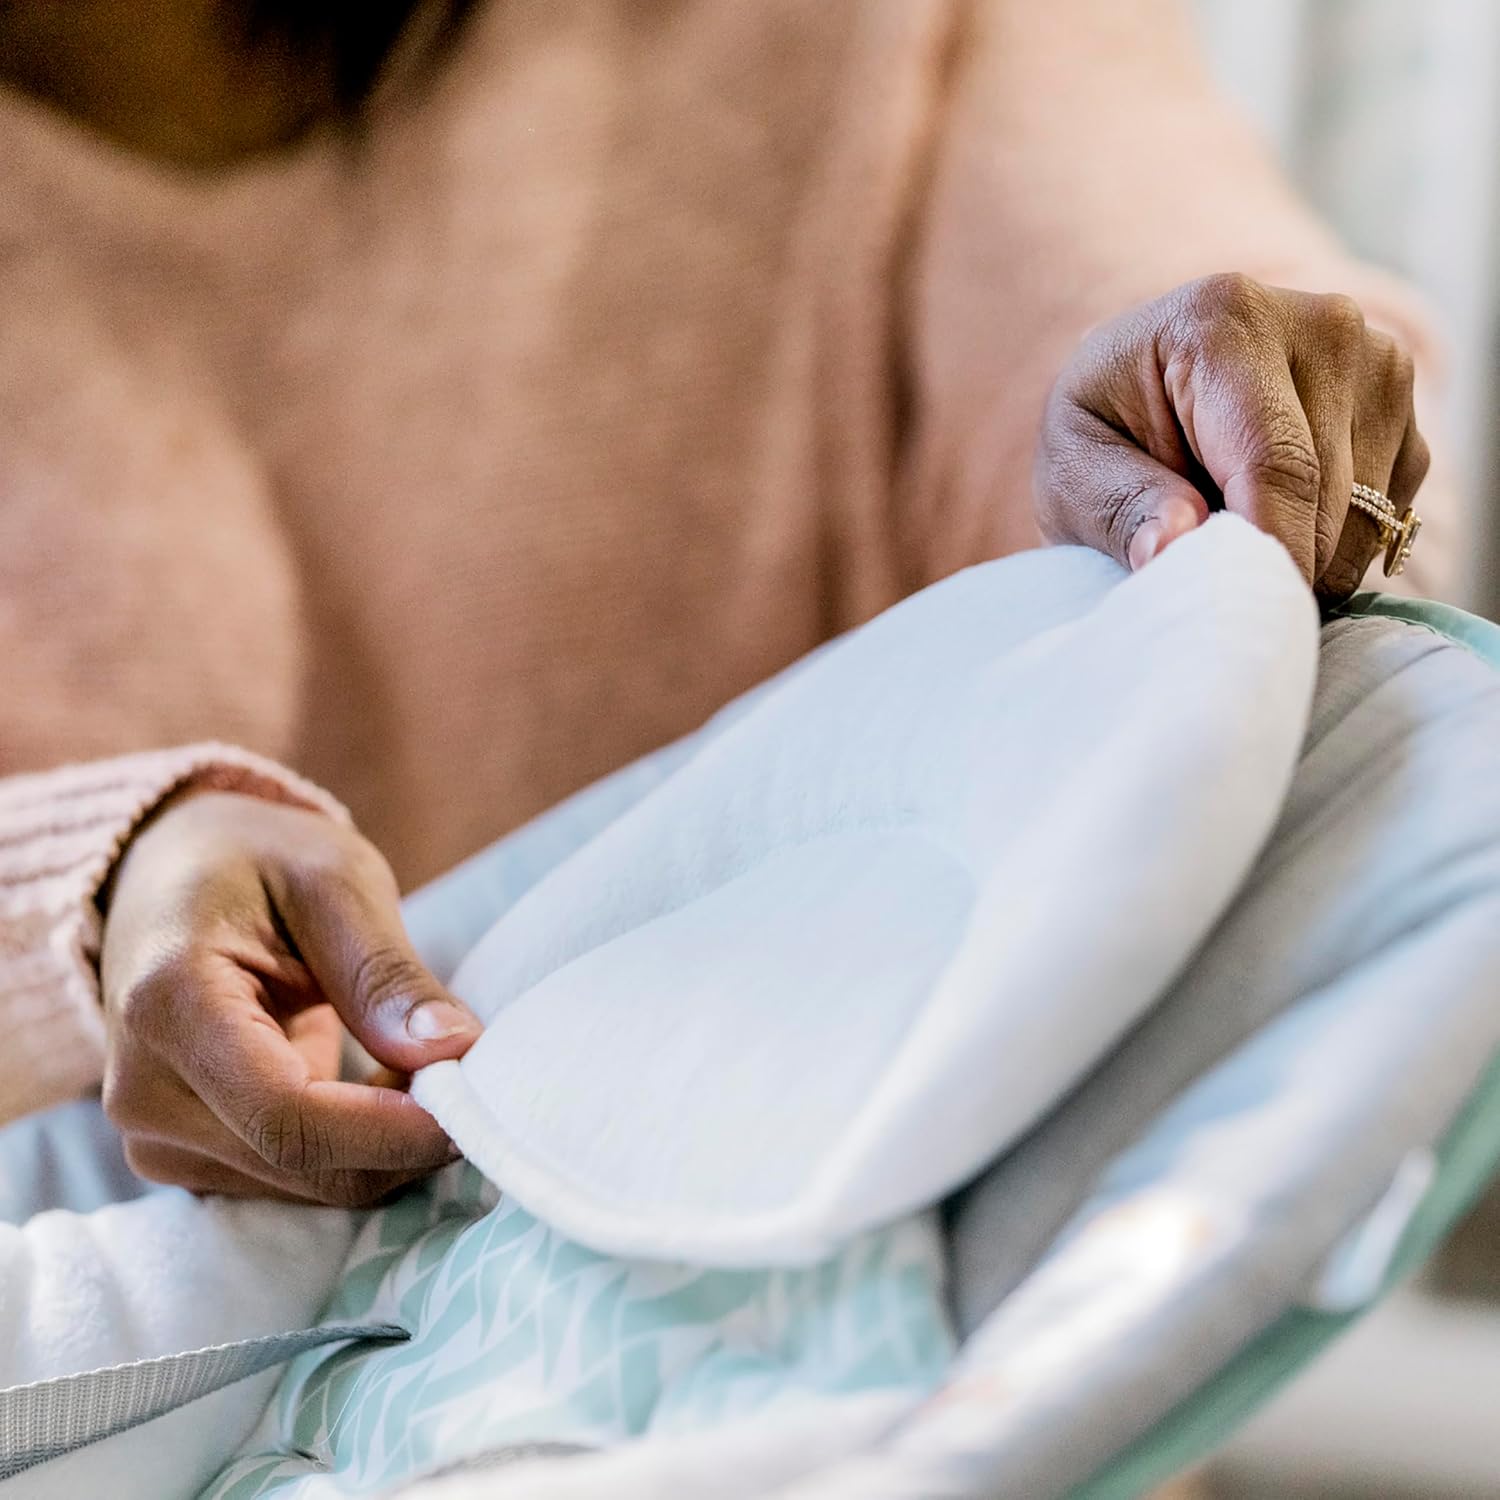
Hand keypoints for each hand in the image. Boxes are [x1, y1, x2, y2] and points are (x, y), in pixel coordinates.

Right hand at [100, 791, 481, 1205]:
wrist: (170, 873)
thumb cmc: (257, 861)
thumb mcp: (335, 881)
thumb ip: (386, 972)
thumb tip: (455, 1050)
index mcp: (170, 1006)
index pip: (288, 1115)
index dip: (390, 1128)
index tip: (470, 1101)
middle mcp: (140, 1092)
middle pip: (303, 1163)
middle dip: (404, 1135)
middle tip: (470, 1073)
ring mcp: (154, 1136)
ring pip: (308, 1184)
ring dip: (386, 1142)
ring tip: (416, 1059)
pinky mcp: (182, 1158)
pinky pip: (294, 1181)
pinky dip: (357, 1147)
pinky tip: (379, 1085)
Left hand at [1035, 273, 1429, 601]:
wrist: (1142, 385)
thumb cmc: (1102, 428)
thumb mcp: (1072, 471)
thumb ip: (1121, 508)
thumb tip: (1173, 549)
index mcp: (1227, 321)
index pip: (1276, 463)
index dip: (1269, 554)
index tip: (1247, 616)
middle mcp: (1321, 324)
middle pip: (1331, 496)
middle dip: (1278, 567)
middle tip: (1216, 594)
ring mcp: (1376, 357)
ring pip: (1368, 513)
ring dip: (1306, 558)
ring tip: (1232, 541)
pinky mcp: (1400, 403)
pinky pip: (1388, 511)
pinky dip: (1337, 542)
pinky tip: (1276, 520)